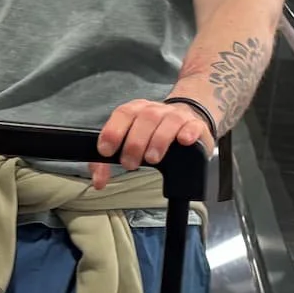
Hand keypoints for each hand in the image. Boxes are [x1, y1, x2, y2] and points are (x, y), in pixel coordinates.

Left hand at [92, 98, 213, 189]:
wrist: (188, 118)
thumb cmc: (153, 133)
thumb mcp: (129, 141)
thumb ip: (109, 160)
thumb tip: (98, 182)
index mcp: (136, 111)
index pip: (123, 114)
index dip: (113, 131)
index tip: (106, 151)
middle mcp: (156, 110)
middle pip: (145, 118)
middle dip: (135, 142)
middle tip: (130, 163)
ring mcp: (177, 116)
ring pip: (168, 121)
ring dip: (158, 140)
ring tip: (152, 158)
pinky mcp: (195, 125)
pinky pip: (193, 125)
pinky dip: (188, 132)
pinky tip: (184, 141)